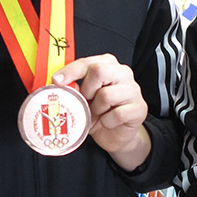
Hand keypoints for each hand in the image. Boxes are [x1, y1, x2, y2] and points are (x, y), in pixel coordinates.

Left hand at [53, 54, 149, 170]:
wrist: (116, 134)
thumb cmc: (99, 112)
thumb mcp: (84, 98)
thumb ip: (75, 88)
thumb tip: (59, 85)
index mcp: (108, 65)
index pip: (88, 62)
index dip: (71, 71)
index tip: (57, 80)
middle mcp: (123, 73)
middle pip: (100, 71)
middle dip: (86, 90)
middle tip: (85, 101)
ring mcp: (133, 90)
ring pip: (106, 95)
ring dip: (97, 109)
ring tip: (98, 113)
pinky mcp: (139, 108)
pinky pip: (117, 114)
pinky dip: (107, 122)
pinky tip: (108, 122)